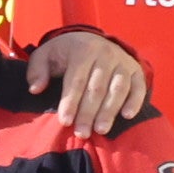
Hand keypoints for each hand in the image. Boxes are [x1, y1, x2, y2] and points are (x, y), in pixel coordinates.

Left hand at [33, 26, 151, 131]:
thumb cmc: (65, 53)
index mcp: (82, 50)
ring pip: (118, 89)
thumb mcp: (45, 55)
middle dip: (88, 113)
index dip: (71, 102)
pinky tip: (127, 116)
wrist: (91, 39)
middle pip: (97, 88)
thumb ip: (37, 71)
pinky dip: (135, 101)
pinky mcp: (136, 70)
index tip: (65, 122)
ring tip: (101, 130)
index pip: (76, 80)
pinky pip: (138, 86)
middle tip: (82, 133)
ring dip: (110, 111)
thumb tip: (35, 89)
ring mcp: (123, 62)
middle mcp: (105, 54)